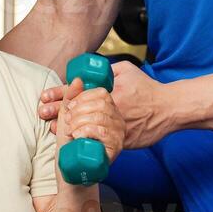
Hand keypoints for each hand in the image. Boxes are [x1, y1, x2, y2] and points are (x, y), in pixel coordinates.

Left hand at [39, 61, 176, 149]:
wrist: (169, 109)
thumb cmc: (148, 88)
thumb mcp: (127, 70)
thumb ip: (107, 70)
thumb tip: (90, 70)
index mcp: (108, 90)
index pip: (77, 91)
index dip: (59, 94)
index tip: (45, 97)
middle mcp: (109, 108)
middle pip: (77, 110)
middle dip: (57, 111)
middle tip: (43, 113)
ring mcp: (114, 125)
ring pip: (85, 127)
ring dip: (67, 127)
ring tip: (52, 128)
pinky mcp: (121, 141)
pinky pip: (99, 141)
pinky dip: (85, 141)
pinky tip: (72, 141)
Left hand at [53, 77, 125, 165]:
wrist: (74, 173)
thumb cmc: (71, 147)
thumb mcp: (69, 118)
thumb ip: (72, 99)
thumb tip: (77, 80)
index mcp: (108, 111)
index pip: (102, 93)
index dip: (83, 97)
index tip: (69, 107)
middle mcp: (117, 121)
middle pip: (101, 103)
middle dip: (78, 110)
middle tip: (68, 122)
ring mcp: (118, 134)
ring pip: (99, 116)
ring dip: (79, 122)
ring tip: (71, 131)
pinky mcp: (116, 147)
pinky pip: (101, 130)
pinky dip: (85, 131)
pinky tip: (77, 137)